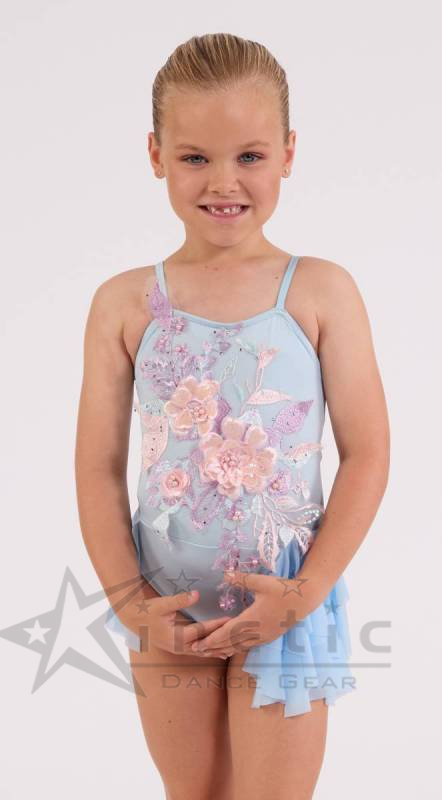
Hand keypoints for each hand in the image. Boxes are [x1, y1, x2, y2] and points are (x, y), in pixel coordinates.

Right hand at [118, 586, 231, 656]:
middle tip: (237, 636)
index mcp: (175, 637)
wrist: (133, 619)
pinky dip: (207, 650)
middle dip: (220, 641)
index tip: (229, 621)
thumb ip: (180, 600)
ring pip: (200, 652)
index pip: (200, 632)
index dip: (215, 626)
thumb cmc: (148, 610)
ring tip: (232, 650)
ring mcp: (177, 649)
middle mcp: (178, 647)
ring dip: (215, 650)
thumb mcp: (163, 603)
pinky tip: (217, 651)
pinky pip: (195, 651)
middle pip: (204, 646)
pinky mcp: (177, 647)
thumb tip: (196, 594)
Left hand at [189, 570, 304, 657]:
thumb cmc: (282, 589)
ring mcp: (264, 636)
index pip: (227, 632)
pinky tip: (231, 649)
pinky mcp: (269, 637)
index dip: (211, 639)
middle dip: (212, 648)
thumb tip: (224, 573)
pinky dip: (236, 649)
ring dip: (223, 651)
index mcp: (252, 619)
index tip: (198, 644)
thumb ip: (241, 579)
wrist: (304, 600)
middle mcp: (256, 631)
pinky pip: (249, 646)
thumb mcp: (261, 581)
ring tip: (210, 653)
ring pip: (239, 647)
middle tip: (196, 651)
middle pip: (230, 643)